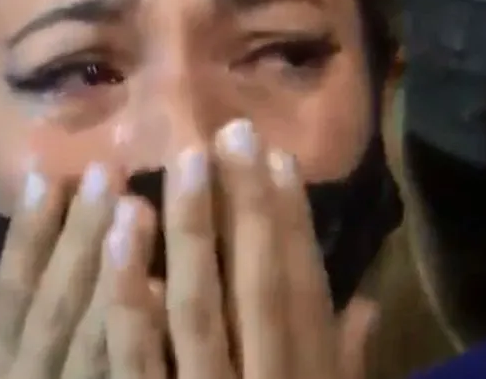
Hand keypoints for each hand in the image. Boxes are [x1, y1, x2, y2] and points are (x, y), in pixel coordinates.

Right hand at [0, 162, 130, 378]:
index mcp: (0, 361)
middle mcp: (28, 374)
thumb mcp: (1, 365)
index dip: (25, 233)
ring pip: (91, 336)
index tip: (41, 173)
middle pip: (53, 304)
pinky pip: (125, 372)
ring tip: (137, 208)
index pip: (11, 291)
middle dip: (76, 236)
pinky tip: (160, 285)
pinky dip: (138, 331)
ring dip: (113, 271)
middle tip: (103, 170)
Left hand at [104, 120, 375, 378]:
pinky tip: (117, 237)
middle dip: (249, 205)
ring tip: (185, 159)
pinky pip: (137, 355)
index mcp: (304, 376)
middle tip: (235, 130)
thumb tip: (368, 303)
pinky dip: (129, 297)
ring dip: (192, 230)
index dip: (293, 225)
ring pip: (198, 307)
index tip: (280, 156)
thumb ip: (336, 361)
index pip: (303, 295)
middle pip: (257, 286)